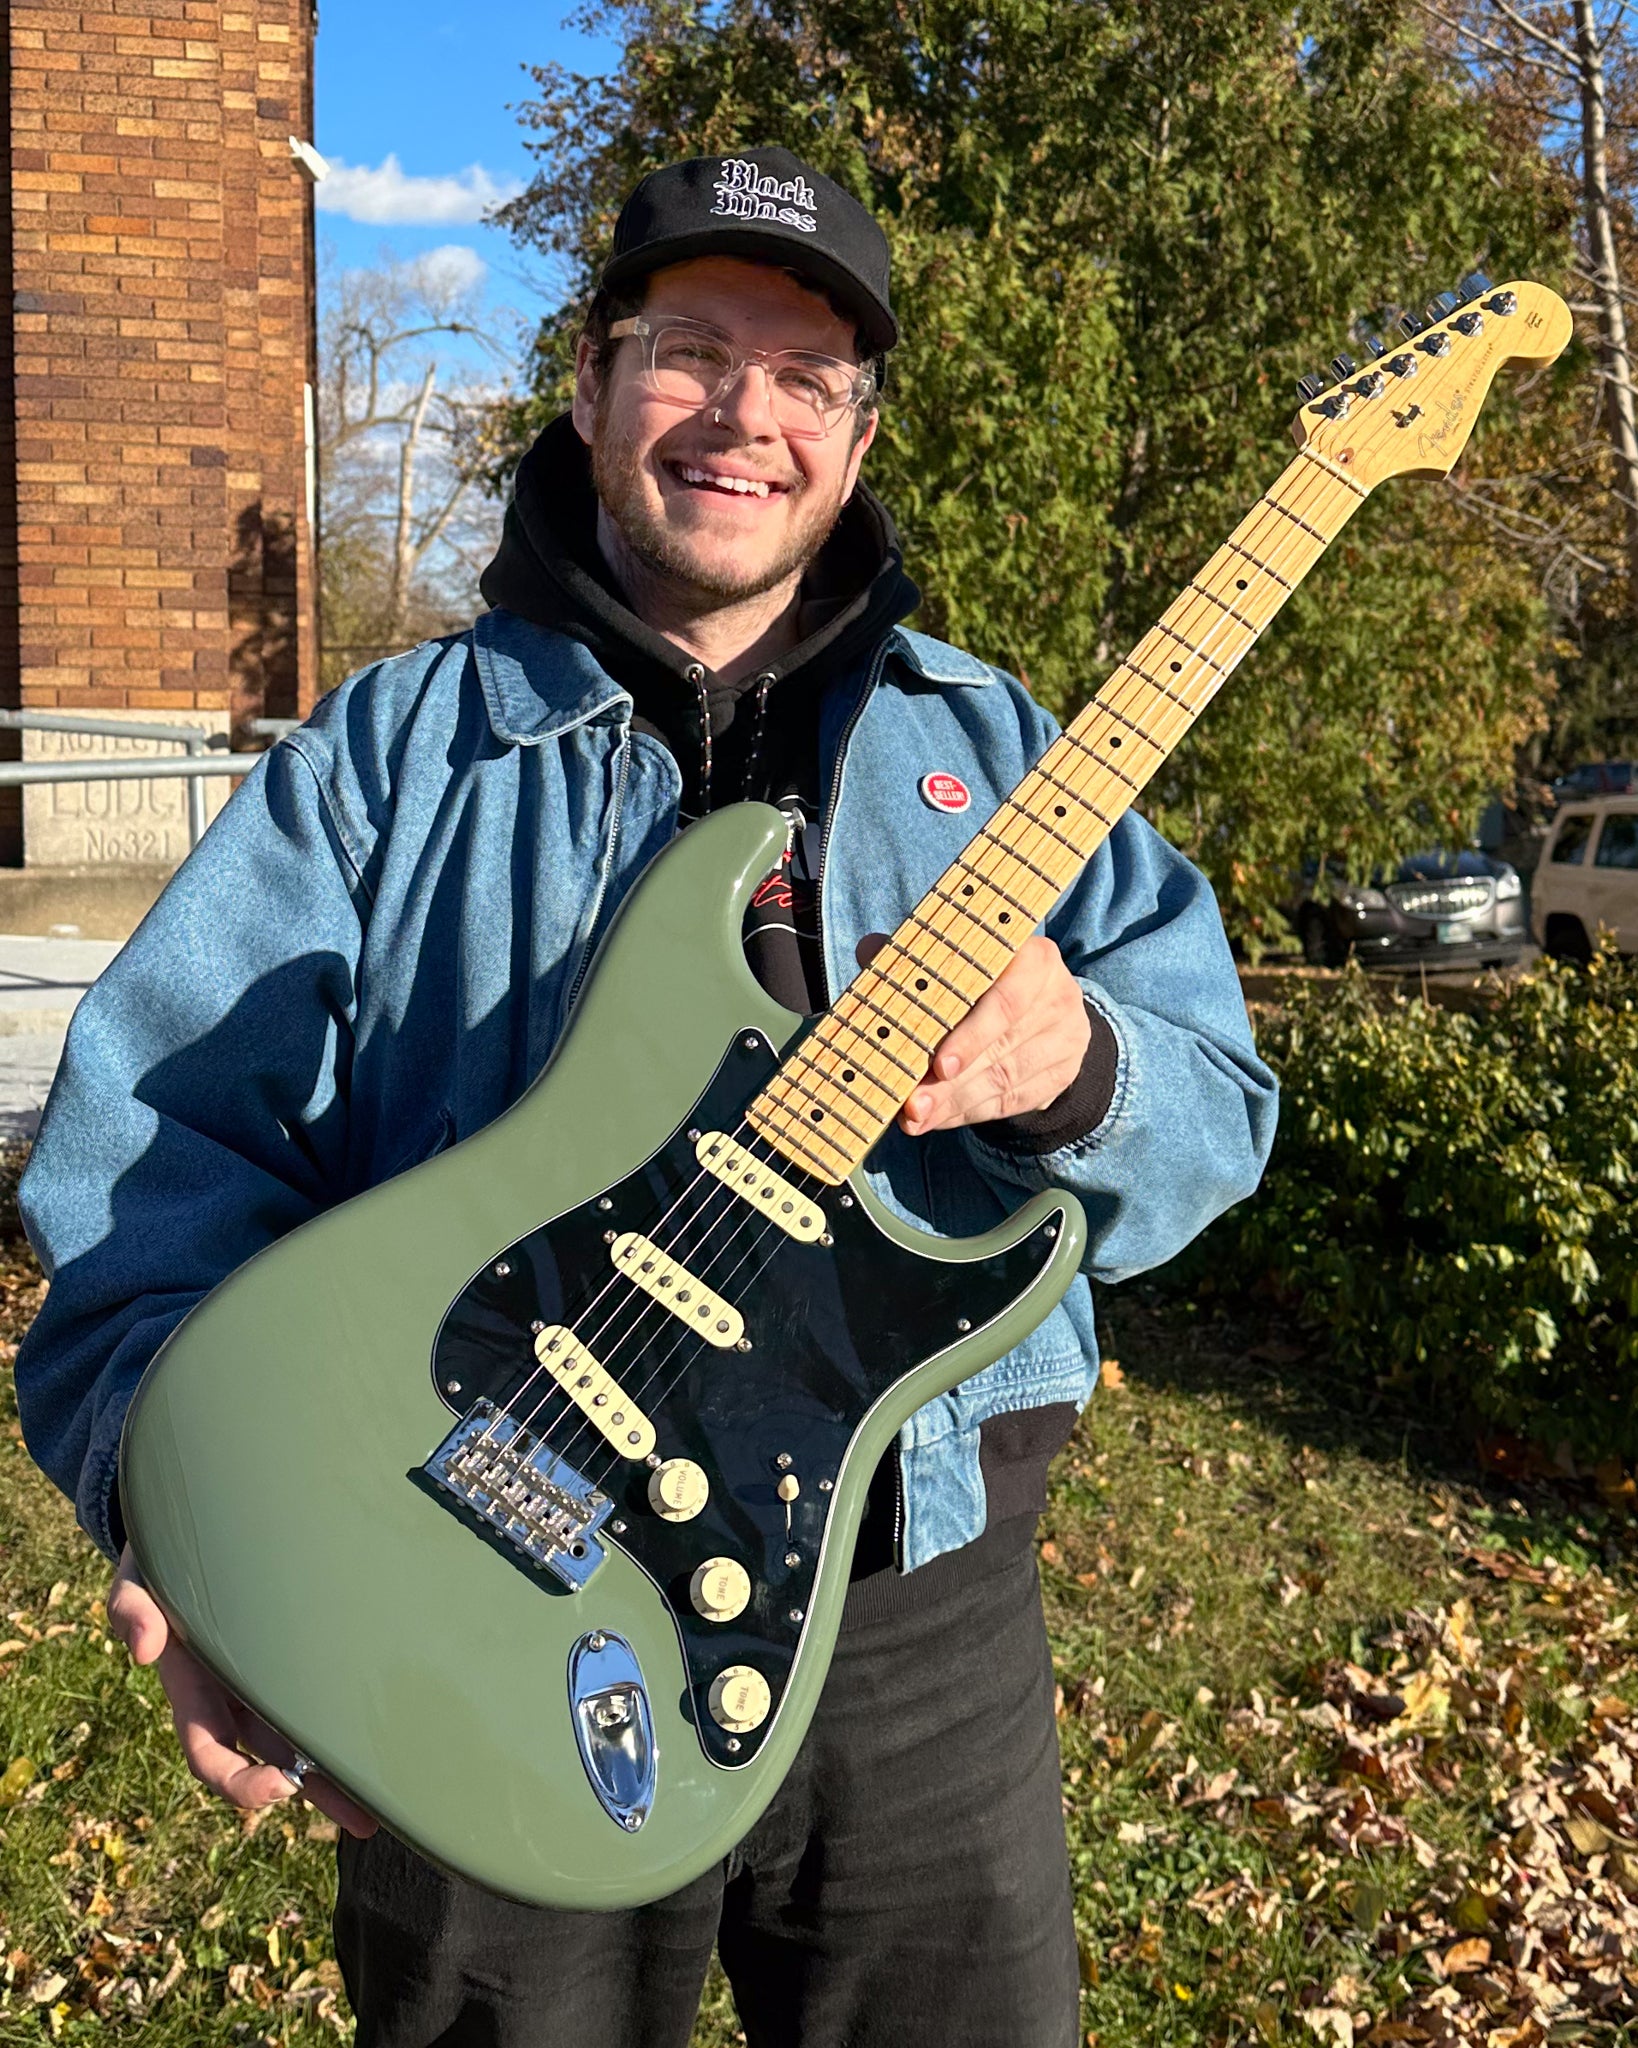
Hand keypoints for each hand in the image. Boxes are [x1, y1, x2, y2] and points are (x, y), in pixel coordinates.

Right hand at [108, 1546, 375, 1837]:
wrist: (189, 1529)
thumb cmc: (159, 1560)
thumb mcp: (137, 1580)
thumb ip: (132, 1609)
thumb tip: (143, 1649)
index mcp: (194, 1690)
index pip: (213, 1756)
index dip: (242, 1783)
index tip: (282, 1788)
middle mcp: (233, 1695)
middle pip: (273, 1761)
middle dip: (313, 1793)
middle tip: (360, 1818)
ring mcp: (266, 1677)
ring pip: (305, 1736)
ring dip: (340, 1771)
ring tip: (387, 1796)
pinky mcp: (297, 1649)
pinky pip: (320, 1691)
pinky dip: (346, 1715)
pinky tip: (384, 1729)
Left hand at [899, 935, 1090, 1135]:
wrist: (1046, 1007)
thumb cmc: (987, 977)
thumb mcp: (961, 959)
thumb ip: (918, 955)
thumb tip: (869, 949)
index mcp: (1035, 958)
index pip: (1007, 999)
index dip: (971, 1034)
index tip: (938, 1064)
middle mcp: (1059, 996)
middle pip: (1001, 1047)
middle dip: (951, 1082)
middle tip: (912, 1105)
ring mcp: (1066, 1038)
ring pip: (1006, 1079)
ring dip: (955, 1104)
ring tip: (915, 1117)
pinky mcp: (1063, 1074)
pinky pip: (1014, 1100)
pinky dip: (971, 1113)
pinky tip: (939, 1119)